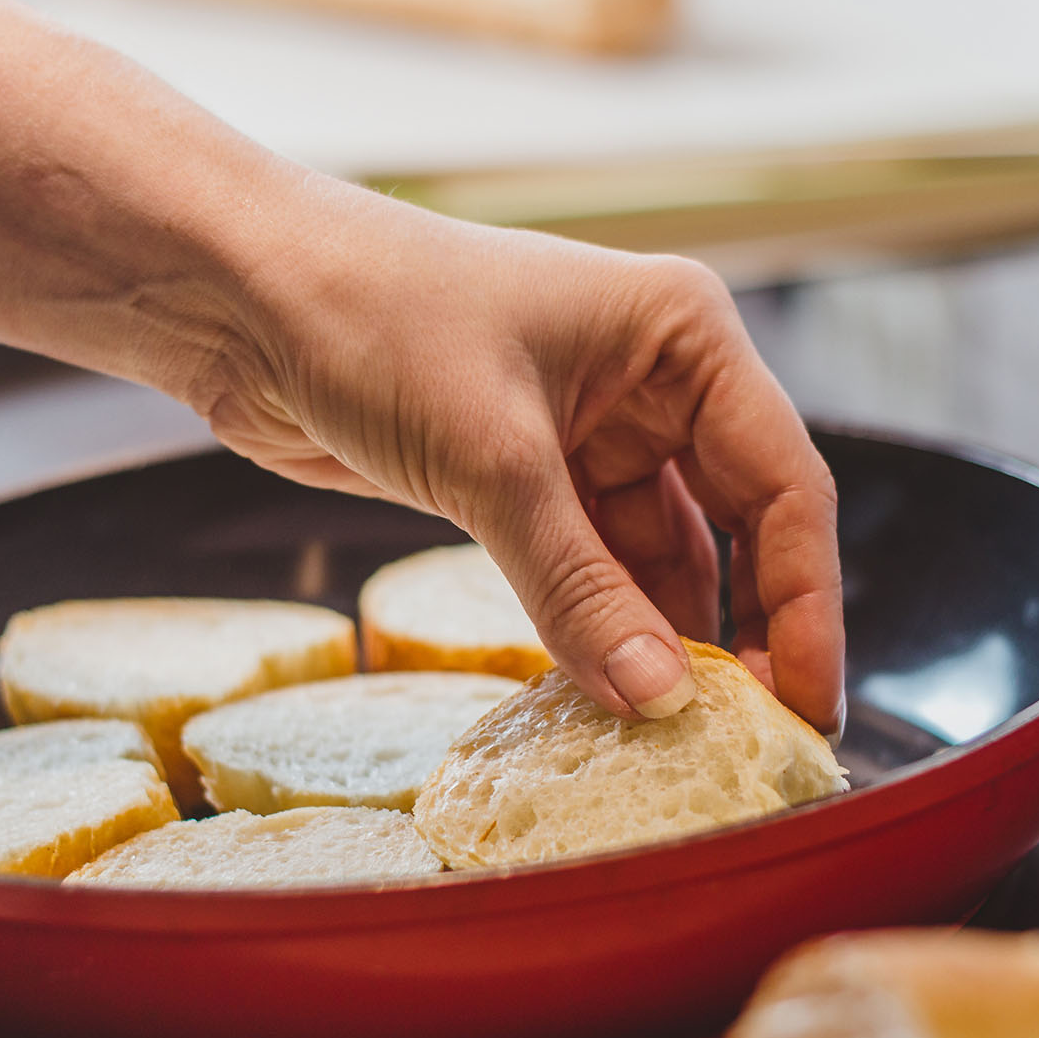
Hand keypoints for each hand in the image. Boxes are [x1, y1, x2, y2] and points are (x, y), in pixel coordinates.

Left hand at [200, 172, 844, 733]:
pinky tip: (606, 701)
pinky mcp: (526, 479)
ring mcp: (591, 433)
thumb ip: (581, 591)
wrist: (233, 294)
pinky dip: (600, 634)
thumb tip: (660, 702)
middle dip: (749, 635)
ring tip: (675, 741)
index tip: (804, 708)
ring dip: (666, 646)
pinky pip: (592, 574)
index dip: (805, 606)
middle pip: (740, 531)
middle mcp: (655, 382)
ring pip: (663, 563)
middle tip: (755, 743)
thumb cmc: (368, 320)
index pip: (784, 487)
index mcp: (683, 336)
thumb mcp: (491, 463)